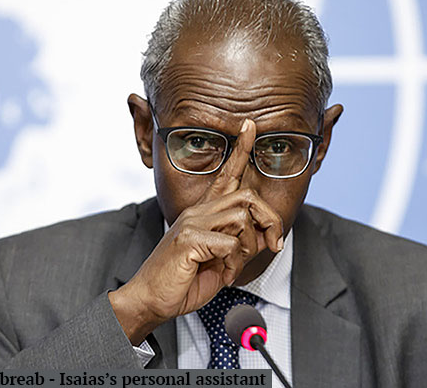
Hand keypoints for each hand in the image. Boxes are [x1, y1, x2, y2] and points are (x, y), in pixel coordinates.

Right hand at [109, 119, 283, 343]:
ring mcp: (191, 222)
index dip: (240, 150)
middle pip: (247, 196)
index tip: (251, 127)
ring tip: (233, 267)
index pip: (225, 174)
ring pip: (241, 218)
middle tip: (274, 243)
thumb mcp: (223, 260)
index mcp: (204, 212)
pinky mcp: (188, 239)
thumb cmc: (184, 280)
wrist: (152, 299)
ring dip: (247, 248)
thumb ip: (244, 243)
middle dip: (270, 220)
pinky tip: (223, 274)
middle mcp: (198, 211)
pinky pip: (230, 244)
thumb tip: (268, 235)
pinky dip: (234, 264)